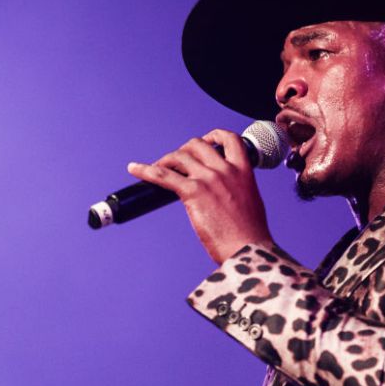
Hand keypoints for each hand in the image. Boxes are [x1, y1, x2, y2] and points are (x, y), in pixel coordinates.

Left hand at [127, 129, 273, 263]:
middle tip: (176, 164)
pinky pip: (163, 175)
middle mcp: (226, 170)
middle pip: (197, 145)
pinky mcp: (194, 192)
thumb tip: (222, 190)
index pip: (229, 139)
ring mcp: (209, 179)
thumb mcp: (249, 200)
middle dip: (183, 151)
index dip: (213, 136)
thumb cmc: (249, 234)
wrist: (248, 249)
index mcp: (243, 171)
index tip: (205, 141)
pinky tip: (135, 169)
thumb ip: (236, 188)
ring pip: (179, 156)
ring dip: (165, 161)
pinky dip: (146, 170)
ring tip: (157, 169)